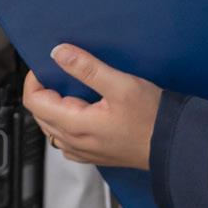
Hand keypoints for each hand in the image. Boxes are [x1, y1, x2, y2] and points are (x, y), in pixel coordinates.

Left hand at [22, 46, 159, 171]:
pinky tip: (81, 112)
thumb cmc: (152, 117)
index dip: (34, 79)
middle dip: (43, 91)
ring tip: (70, 90)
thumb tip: (59, 53)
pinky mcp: (94, 154)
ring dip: (53, 108)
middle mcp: (74, 142)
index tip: (46, 65)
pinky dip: (65, 123)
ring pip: (51, 128)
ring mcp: (83, 151)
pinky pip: (66, 140)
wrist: (172, 145)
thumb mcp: (121, 84)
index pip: (34, 101)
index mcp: (75, 124)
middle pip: (40, 114)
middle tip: (59, 73)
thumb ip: (87, 68)